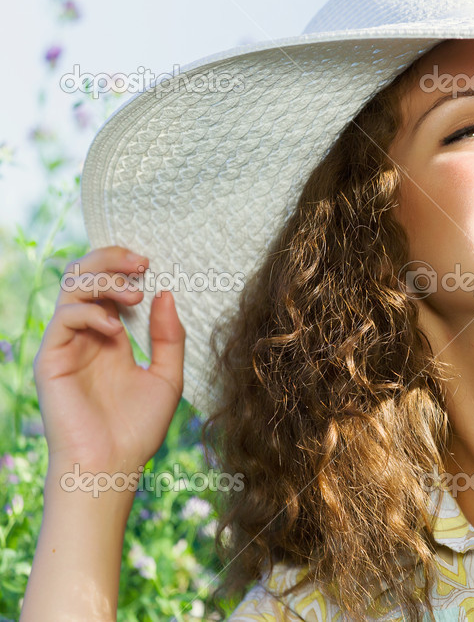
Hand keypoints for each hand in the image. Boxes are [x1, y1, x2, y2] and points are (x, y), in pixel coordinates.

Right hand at [33, 245, 185, 475]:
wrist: (112, 465)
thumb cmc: (138, 428)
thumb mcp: (167, 377)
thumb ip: (169, 337)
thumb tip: (166, 294)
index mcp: (112, 337)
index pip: (109, 285)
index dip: (126, 267)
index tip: (152, 263)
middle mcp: (86, 336)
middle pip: (84, 276)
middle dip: (111, 260)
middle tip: (142, 262)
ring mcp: (67, 345)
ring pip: (70, 288)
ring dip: (103, 280)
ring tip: (133, 293)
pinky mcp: (51, 359)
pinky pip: (63, 318)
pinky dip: (89, 312)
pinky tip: (113, 327)